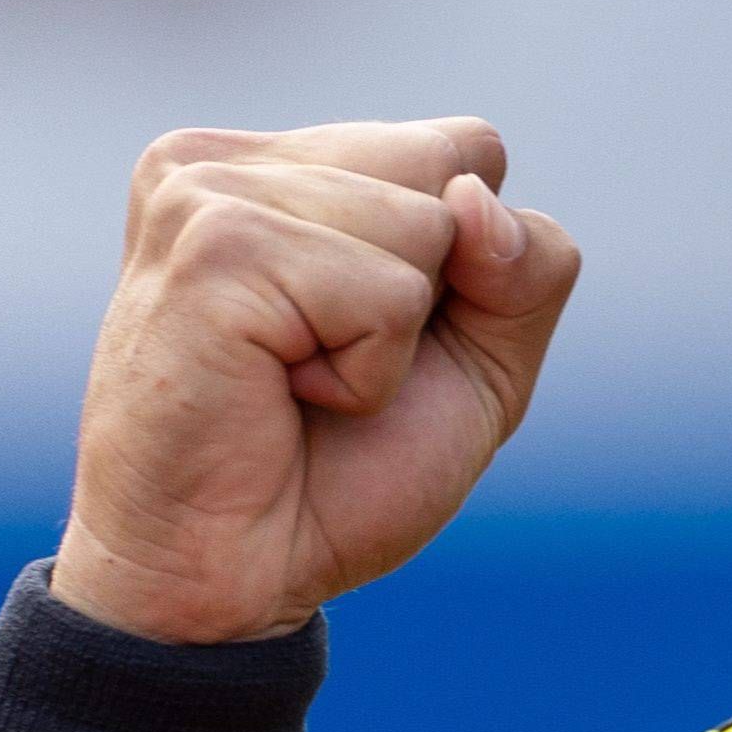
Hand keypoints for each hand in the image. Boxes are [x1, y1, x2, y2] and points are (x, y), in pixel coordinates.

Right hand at [50, 118, 582, 644]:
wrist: (230, 582)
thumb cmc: (337, 475)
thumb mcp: (478, 361)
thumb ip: (522, 266)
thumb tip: (473, 201)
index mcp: (277, 165)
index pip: (463, 149)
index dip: (467, 263)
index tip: (365, 335)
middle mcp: (228, 160)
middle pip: (453, 171)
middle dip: (433, 297)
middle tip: (324, 368)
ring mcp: (209, 193)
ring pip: (429, 228)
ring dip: (391, 344)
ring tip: (294, 385)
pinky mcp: (213, 248)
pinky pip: (388, 293)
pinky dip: (366, 374)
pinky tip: (277, 395)